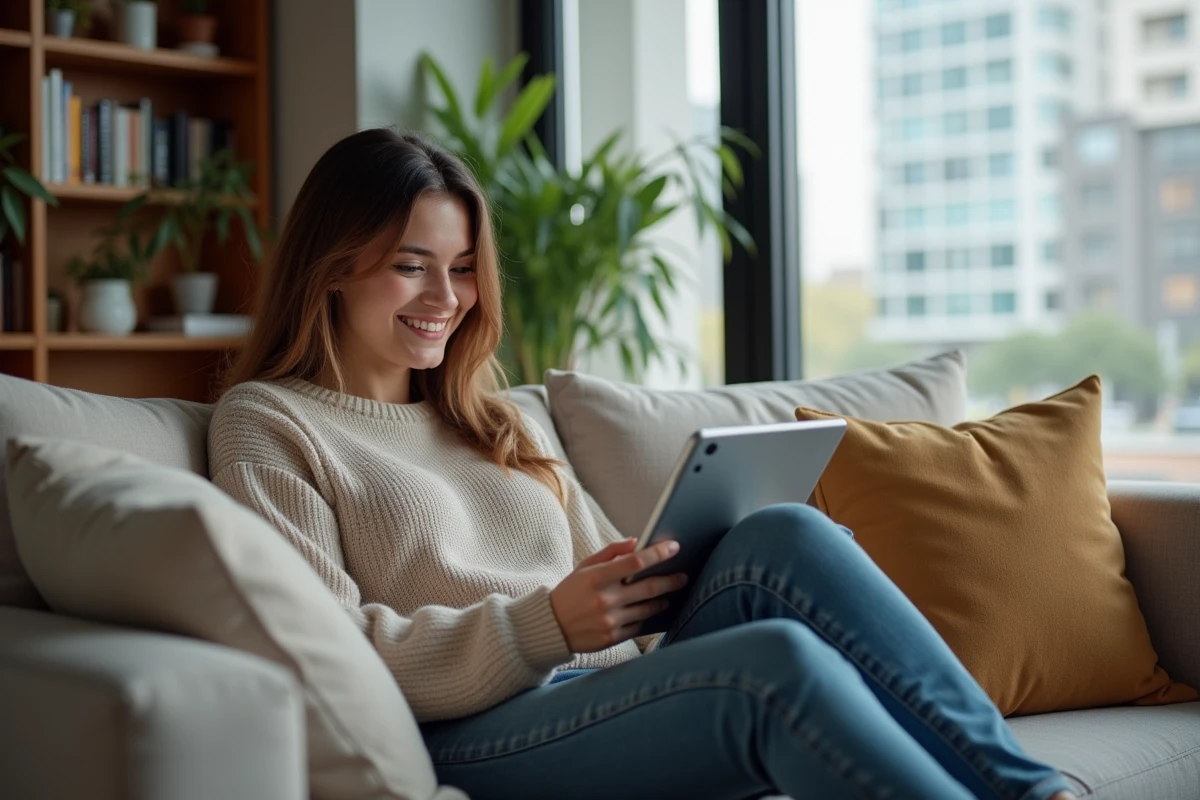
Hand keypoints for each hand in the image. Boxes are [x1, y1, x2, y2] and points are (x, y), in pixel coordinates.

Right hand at [549, 539, 687, 652]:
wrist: (550, 626)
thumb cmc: (571, 591)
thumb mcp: (585, 566)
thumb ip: (611, 552)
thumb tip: (637, 542)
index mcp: (597, 577)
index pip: (636, 562)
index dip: (658, 554)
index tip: (675, 547)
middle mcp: (605, 599)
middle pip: (649, 587)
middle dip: (670, 580)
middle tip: (683, 575)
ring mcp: (610, 621)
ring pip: (648, 608)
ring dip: (662, 600)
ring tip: (669, 594)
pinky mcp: (612, 638)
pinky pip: (638, 626)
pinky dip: (647, 617)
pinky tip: (652, 610)